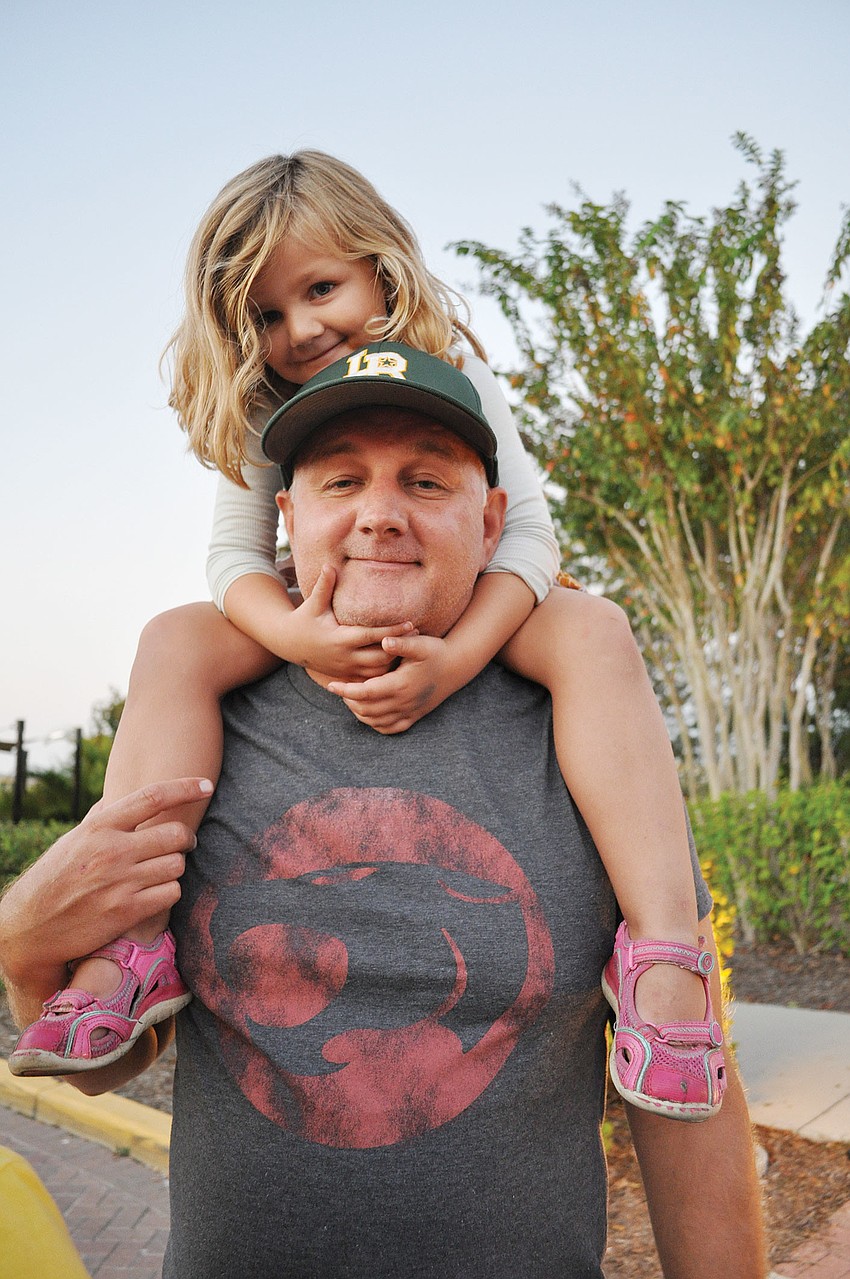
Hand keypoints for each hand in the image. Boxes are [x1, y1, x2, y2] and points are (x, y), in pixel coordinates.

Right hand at [0, 777, 209, 1023]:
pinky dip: (169, 892)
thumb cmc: (54, 879)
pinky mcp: (127, 911)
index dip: (185, 787)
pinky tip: (155, 893)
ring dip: (174, 868)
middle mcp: (112, 851)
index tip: (207, 785)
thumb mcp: (72, 841)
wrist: (30, 929)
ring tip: (159, 872)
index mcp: (99, 827)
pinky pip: (171, 893)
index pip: (152, 797)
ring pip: (177, 865)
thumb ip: (100, 819)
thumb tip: (118, 797)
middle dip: (184, 839)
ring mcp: (120, 882)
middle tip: (181, 844)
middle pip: (176, 834)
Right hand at [279, 565, 414, 678]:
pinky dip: (384, 673)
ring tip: (411, 648)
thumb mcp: (313, 603)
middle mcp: (345, 657)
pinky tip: (397, 663)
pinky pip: (370, 680)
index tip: (411, 624)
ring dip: (394, 662)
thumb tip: (330, 564)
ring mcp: (346, 670)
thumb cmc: (305, 618)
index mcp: (339, 639)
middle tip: (418, 635)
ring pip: (378, 672)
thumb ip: (324, 585)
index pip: (372, 636)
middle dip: (399, 648)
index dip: (392, 631)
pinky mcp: (346, 676)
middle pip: (379, 657)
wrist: (289, 644)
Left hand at [327, 634, 456, 733]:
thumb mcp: (420, 644)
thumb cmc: (435, 652)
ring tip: (350, 697)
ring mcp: (409, 713)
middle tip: (339, 687)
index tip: (331, 684)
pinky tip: (367, 711)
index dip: (346, 690)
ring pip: (375, 721)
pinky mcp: (413, 717)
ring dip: (358, 712)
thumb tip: (384, 640)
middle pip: (366, 709)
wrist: (455, 667)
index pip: (365, 692)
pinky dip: (374, 723)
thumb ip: (401, 643)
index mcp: (401, 685)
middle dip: (348, 700)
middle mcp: (404, 703)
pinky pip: (389, 729)